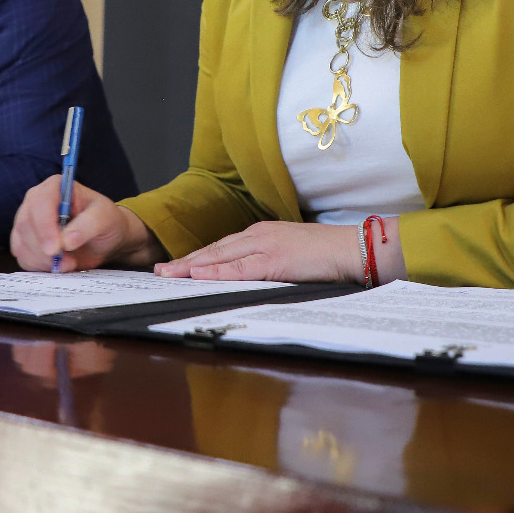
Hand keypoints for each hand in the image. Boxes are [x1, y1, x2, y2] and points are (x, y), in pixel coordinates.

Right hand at [10, 175, 163, 271]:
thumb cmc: (105, 221)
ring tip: (70, 262)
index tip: (56, 248)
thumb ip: (89, 225)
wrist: (103, 240)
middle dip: (45, 249)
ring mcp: (28, 222)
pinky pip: (23, 257)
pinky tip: (59, 265)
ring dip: (44, 260)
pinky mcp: (25, 242)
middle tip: (69, 262)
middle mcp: (36, 201)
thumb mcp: (106, 218)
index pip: (40, 202)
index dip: (45, 226)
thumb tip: (67, 240)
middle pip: (26, 224)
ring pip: (22, 243)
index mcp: (55, 187)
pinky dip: (40, 266)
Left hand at [154, 221, 363, 282]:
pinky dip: (217, 271)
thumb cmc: (329, 256)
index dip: (197, 256)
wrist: (355, 248)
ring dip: (192, 265)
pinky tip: (199, 275)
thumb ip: (270, 264)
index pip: (223, 247)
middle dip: (185, 261)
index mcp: (263, 234)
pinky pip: (240, 268)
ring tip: (169, 274)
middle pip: (214, 249)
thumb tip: (251, 279)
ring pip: (221, 256)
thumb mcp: (293, 257)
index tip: (176, 265)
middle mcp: (260, 235)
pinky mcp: (276, 260)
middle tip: (159, 271)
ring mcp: (267, 245)